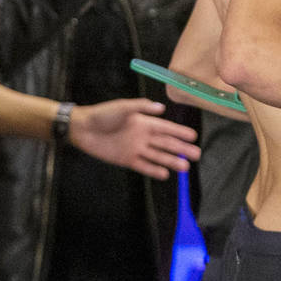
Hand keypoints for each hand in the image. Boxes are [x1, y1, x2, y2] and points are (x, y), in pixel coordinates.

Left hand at [71, 98, 199, 178]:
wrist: (83, 129)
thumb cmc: (103, 114)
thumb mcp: (123, 107)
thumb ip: (142, 107)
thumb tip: (161, 108)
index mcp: (145, 122)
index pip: (167, 128)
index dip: (180, 132)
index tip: (193, 136)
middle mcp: (143, 136)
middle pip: (166, 144)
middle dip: (182, 149)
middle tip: (197, 155)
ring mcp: (136, 149)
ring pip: (158, 156)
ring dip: (171, 161)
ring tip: (185, 168)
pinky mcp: (127, 160)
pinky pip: (144, 166)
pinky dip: (154, 170)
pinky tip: (165, 174)